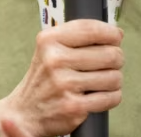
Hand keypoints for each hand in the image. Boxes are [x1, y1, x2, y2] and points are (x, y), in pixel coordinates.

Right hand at [0, 20, 123, 136]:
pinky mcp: (74, 106)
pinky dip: (112, 97)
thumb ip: (77, 37)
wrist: (25, 112)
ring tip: (102, 81)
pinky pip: (111, 97)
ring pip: (114, 77)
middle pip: (110, 54)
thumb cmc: (45, 77)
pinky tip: (101, 95)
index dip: (111, 33)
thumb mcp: (50, 48)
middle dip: (116, 59)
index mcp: (49, 40)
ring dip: (114, 80)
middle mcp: (55, 60)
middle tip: (108, 64)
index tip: (116, 37)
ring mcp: (64, 84)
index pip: (92, 29)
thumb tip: (116, 33)